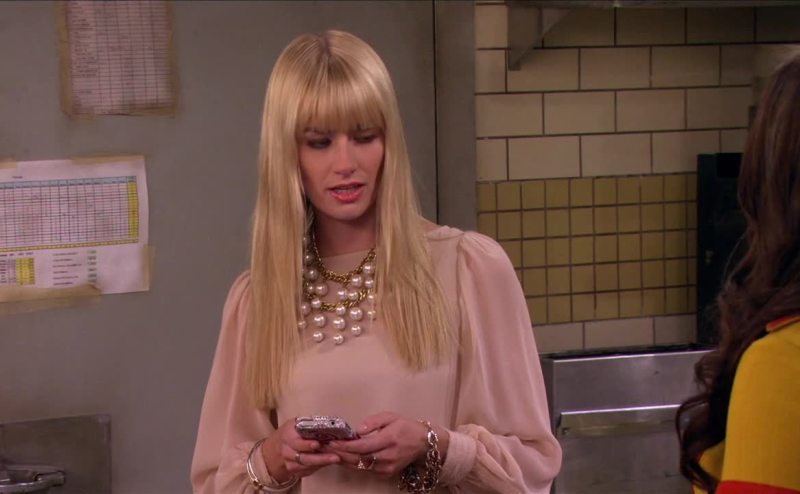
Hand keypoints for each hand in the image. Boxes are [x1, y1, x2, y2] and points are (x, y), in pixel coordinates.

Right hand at [262, 417, 340, 481]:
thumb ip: (307, 424)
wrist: (276, 448)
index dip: (307, 445)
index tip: (318, 444)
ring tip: (336, 458)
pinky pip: (309, 471)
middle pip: (304, 458)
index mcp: (287, 437)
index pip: (297, 443)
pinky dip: (319, 467)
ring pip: (308, 466)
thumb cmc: (290, 432)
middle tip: (336, 457)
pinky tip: (329, 462)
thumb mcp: (294, 424)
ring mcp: (290, 464)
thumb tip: (326, 423)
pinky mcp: (295, 472)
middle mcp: (287, 453)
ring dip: (323, 463)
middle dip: (321, 458)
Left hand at [328, 412, 449, 479]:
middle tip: (325, 448)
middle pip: (358, 459)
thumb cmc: (406, 427)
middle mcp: (387, 457)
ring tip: (330, 453)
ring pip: (360, 467)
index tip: (332, 442)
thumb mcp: (391, 416)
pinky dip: (354, 465)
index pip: (362, 446)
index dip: (345, 446)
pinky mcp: (386, 473)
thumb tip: (358, 430)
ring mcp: (387, 468)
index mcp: (388, 440)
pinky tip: (344, 458)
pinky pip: (366, 470)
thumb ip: (373, 422)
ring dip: (344, 461)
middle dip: (340, 454)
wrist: (424, 444)